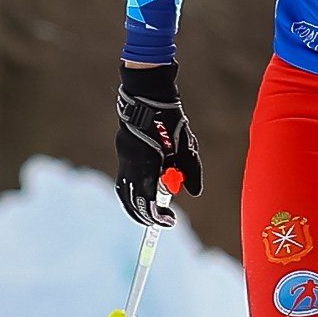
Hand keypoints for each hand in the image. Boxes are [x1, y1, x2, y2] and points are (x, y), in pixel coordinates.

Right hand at [116, 61, 203, 225]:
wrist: (147, 94)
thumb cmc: (169, 118)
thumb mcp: (186, 146)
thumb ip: (190, 171)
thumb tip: (194, 192)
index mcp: (145, 163)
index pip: (147, 199)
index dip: (157, 215)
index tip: (170, 221)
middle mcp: (130, 162)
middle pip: (131, 199)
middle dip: (144, 214)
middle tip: (160, 222)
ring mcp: (124, 156)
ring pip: (124, 190)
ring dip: (136, 204)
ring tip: (150, 213)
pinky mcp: (123, 150)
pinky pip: (123, 179)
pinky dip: (132, 191)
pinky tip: (143, 193)